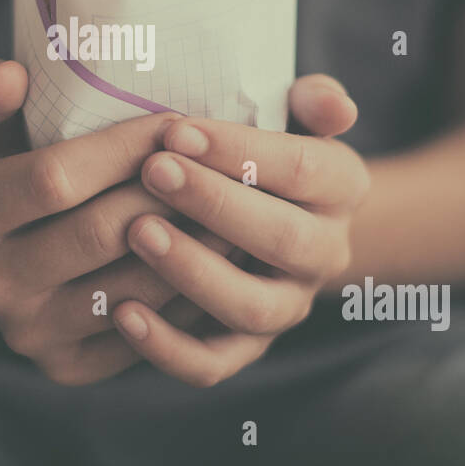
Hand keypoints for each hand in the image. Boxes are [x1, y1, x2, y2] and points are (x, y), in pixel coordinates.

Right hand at [0, 59, 221, 384]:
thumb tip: (12, 74)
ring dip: (194, 245)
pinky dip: (190, 293)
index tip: (174, 122)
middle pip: (100, 233)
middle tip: (223, 164)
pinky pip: (145, 331)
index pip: (55, 178)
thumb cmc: (6, 167)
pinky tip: (219, 255)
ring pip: (132, 286)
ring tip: (239, 205)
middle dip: (168, 194)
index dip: (123, 148)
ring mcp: (27, 332)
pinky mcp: (67, 367)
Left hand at [112, 75, 369, 385]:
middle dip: (214, 203)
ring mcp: (287, 306)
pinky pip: (213, 363)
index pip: (303, 169)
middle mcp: (325, 253)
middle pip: (283, 238)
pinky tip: (122, 315)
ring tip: (138, 232)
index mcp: (342, 187)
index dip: (240, 150)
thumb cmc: (264, 152)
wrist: (277, 216)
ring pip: (250, 307)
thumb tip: (328, 103)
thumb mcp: (294, 116)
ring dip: (193, 271)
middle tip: (153, 171)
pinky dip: (168, 347)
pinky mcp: (247, 348)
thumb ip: (312, 102)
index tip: (177, 130)